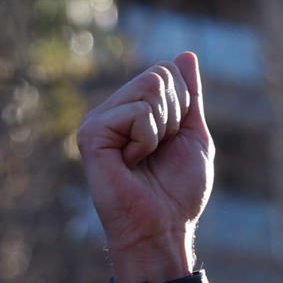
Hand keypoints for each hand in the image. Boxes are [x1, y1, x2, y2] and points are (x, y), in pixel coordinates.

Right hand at [76, 51, 212, 281]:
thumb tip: (185, 55)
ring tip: (145, 156)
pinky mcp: (90, 134)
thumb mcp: (193, 135)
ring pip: (149, 88)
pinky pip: (136, 113)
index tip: (173, 139)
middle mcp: (112, 110)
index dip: (184, 105)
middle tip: (159, 150)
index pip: (168, 71)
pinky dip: (147, 139)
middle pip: (159, 75)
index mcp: (134, 108)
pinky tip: (131, 162)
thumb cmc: (178, 189)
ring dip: (162, 128)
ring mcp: (98, 120)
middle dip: (174, 114)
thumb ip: (189, 96)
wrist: (164, 227)